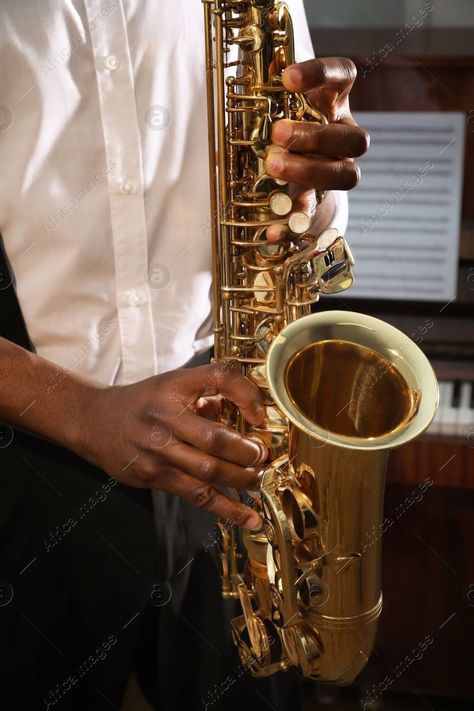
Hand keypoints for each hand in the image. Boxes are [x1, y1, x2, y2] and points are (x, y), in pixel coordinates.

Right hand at [81, 364, 265, 528]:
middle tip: (263, 455)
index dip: (245, 394)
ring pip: (208, 471)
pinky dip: (228, 509)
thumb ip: (209, 394)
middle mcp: (166, 418)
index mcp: (175, 386)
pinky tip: (249, 516)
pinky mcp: (155, 477)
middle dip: (247, 451)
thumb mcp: (174, 384)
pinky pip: (197, 496)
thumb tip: (249, 415)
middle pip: (215, 438)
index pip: (217, 379)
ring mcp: (159, 451)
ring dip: (242, 479)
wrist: (96, 422)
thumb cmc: (144, 402)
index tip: (259, 413)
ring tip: (260, 479)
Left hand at [266, 57, 369, 240]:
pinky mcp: (324, 203)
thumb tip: (234, 86)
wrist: (293, 180)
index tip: (287, 79)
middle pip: (352, 137)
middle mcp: (343, 135)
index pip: (343, 76)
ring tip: (273, 166)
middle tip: (277, 134)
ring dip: (311, 170)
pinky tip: (271, 229)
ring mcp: (339, 170)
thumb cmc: (280, 130)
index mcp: (333, 102)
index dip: (320, 74)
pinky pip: (317, 216)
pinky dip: (293, 222)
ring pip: (347, 174)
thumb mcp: (272, 109)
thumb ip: (263, 99)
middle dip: (314, 135)